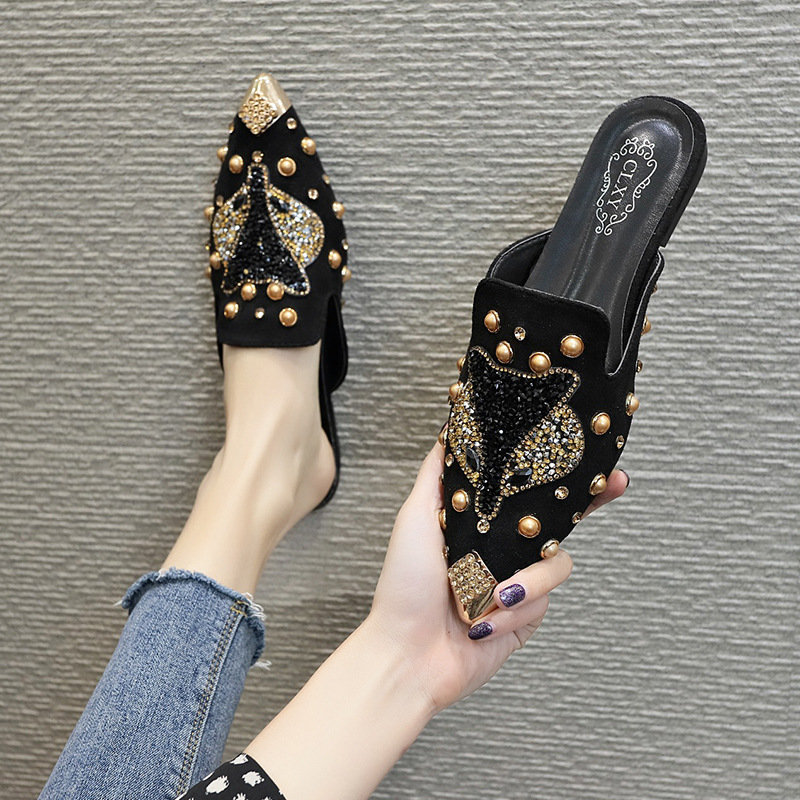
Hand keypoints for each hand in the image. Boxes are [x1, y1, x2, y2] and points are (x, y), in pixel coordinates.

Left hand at [365, 438, 628, 714]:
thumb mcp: (415, 517)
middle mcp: (502, 549)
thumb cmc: (404, 586)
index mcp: (480, 523)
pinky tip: (485, 622)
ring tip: (492, 595)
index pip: (527, 490)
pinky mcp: (526, 616)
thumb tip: (448, 430)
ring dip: (526, 582)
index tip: (588, 451)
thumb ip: (437, 475)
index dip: (558, 472)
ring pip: (557, 565)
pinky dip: (514, 611)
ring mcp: (517, 582)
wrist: (408, 654)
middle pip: (558, 521)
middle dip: (589, 503)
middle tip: (612, 484)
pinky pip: (544, 602)